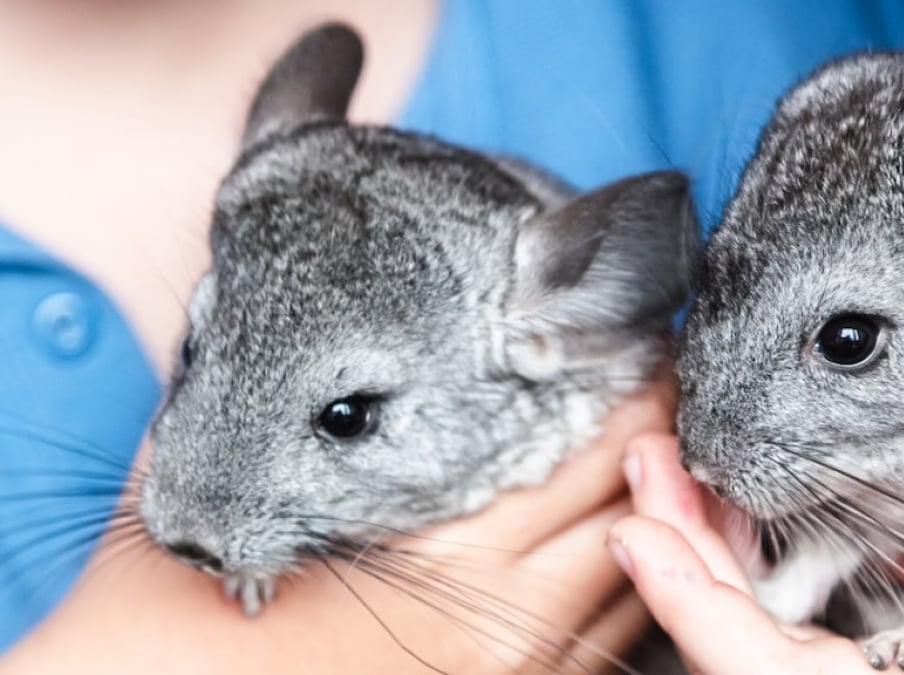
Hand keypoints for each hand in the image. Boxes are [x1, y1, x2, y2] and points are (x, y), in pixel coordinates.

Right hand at [1, 373, 675, 674]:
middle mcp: (503, 623)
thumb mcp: (242, 488)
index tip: (631, 336)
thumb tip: (323, 327)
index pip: (602, 451)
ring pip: (638, 570)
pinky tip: (613, 520)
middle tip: (645, 367)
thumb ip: (305, 406)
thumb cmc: (168, 626)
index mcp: (452, 563)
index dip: (635, 382)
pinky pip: (610, 628)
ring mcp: (512, 670)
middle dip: (655, 427)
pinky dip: (629, 564)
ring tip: (641, 434)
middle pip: (636, 502)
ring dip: (649, 497)